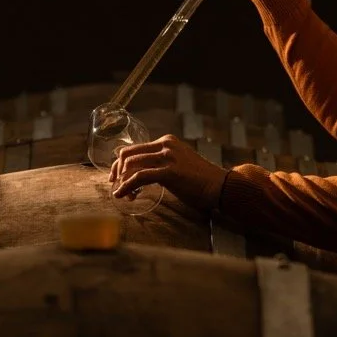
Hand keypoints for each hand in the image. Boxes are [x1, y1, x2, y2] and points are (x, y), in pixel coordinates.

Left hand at [110, 135, 225, 211]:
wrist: (221, 186)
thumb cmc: (201, 180)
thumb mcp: (180, 164)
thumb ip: (163, 163)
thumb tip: (142, 173)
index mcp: (167, 141)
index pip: (134, 148)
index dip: (120, 163)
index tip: (117, 177)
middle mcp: (165, 145)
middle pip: (127, 154)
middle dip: (116, 170)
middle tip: (114, 185)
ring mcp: (168, 157)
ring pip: (131, 165)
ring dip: (122, 181)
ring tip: (122, 194)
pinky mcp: (169, 171)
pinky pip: (139, 177)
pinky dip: (127, 186)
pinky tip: (123, 195)